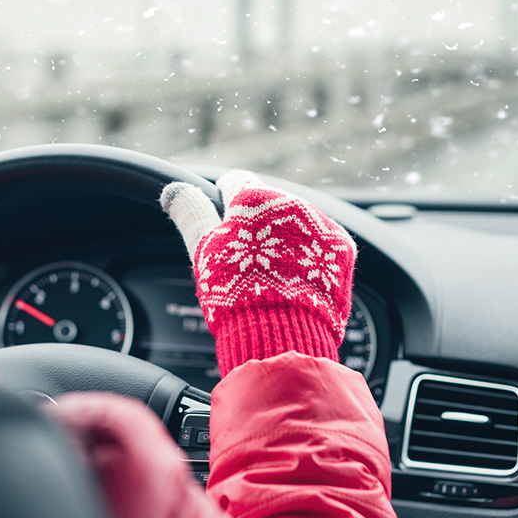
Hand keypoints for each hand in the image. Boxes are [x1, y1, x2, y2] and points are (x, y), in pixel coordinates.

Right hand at [160, 171, 355, 375]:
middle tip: (246, 261)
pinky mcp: (342, 248)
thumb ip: (191, 213)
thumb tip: (175, 191)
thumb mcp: (204, 249)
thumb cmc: (236, 292)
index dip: (224, 201)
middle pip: (269, 206)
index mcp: (254, 197)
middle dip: (258, 225)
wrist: (283, 335)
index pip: (235, 182)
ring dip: (285, 239)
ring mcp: (321, 224)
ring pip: (297, 224)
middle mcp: (292, 202)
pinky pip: (321, 244)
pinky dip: (309, 256)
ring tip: (273, 275)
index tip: (222, 218)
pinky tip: (296, 279)